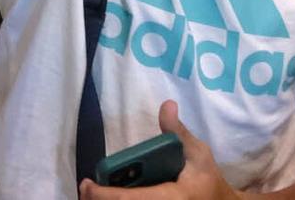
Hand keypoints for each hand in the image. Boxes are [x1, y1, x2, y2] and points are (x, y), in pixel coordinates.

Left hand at [79, 102, 229, 199]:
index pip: (128, 199)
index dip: (102, 194)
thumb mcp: (198, 154)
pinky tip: (111, 195)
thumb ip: (178, 132)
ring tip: (94, 193)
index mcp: (170, 198)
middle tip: (86, 189)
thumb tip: (167, 105)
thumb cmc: (207, 179)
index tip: (87, 184)